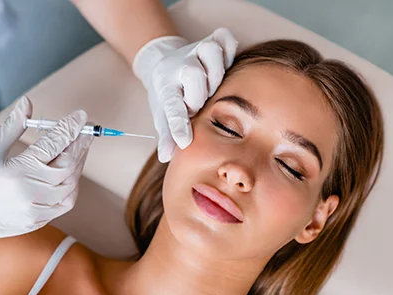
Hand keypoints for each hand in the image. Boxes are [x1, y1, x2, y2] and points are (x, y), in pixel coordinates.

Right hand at [0, 96, 93, 239]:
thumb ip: (13, 126)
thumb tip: (27, 103)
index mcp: (17, 171)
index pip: (53, 144)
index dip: (70, 128)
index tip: (81, 116)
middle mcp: (32, 192)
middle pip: (68, 164)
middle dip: (80, 143)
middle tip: (88, 129)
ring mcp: (39, 209)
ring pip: (71, 182)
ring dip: (79, 162)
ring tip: (81, 146)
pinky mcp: (42, 219)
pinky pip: (67, 200)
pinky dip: (73, 183)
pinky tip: (73, 170)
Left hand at [133, 28, 237, 161]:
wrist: (165, 64)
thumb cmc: (170, 95)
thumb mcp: (163, 115)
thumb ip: (166, 135)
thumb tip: (165, 157)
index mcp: (166, 88)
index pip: (171, 108)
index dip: (178, 125)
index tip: (184, 141)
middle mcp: (180, 66)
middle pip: (193, 74)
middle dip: (199, 94)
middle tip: (199, 105)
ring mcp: (195, 51)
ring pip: (210, 51)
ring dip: (216, 71)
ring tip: (214, 85)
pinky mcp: (211, 40)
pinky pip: (225, 39)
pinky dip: (230, 49)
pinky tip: (226, 65)